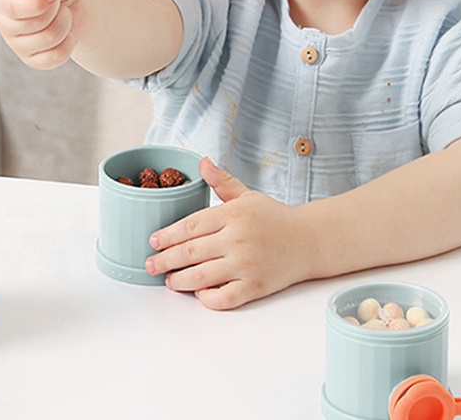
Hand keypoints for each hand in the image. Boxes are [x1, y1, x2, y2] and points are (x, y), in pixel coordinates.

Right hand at [0, 0, 80, 69]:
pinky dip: (70, 40)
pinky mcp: (33, 60)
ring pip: (51, 39)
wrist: (72, 2)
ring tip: (61, 11)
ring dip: (66, 21)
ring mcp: (17, 44)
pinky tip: (64, 29)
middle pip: (38, 24)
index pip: (14, 8)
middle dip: (57, 8)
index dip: (39, 3)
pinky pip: (57, 56)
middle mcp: (3, 21)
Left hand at [145, 157, 313, 309]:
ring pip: (202, 277)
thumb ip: (222, 181)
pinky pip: (224, 298)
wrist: (309, 240)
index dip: (168, 235)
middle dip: (166, 260)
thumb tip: (202, 162)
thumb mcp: (247, 195)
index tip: (154, 241)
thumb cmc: (274, 217)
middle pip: (191, 252)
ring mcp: (247, 265)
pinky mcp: (256, 287)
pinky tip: (199, 293)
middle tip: (151, 264)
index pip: (191, 225)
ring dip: (180, 280)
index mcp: (233, 214)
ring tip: (169, 280)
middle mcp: (238, 239)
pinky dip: (207, 298)